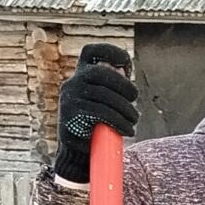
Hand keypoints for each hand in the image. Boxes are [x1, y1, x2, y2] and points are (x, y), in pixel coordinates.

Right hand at [54, 44, 137, 182]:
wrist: (79, 152)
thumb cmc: (98, 126)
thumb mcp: (105, 103)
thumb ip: (113, 88)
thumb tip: (124, 76)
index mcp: (82, 75)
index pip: (91, 52)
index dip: (110, 51)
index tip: (126, 63)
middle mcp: (73, 82)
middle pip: (101, 73)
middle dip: (123, 85)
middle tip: (134, 100)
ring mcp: (70, 98)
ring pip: (103, 95)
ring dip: (125, 109)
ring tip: (133, 120)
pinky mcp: (71, 115)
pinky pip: (99, 113)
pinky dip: (118, 121)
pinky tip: (127, 130)